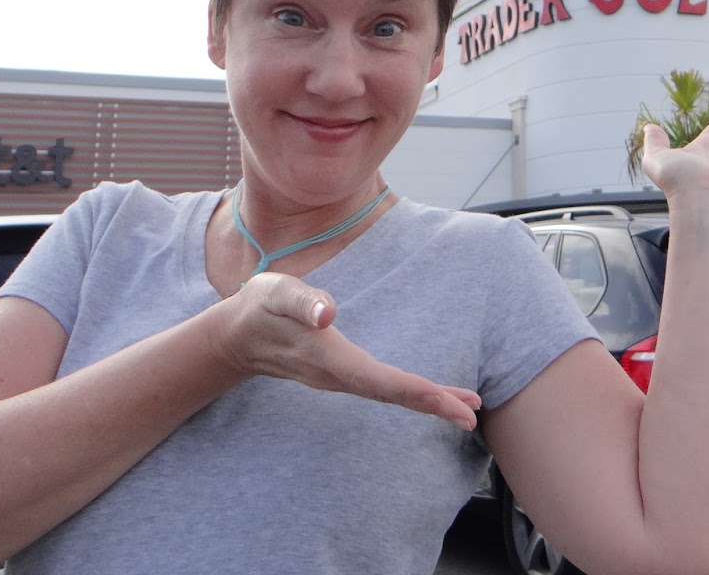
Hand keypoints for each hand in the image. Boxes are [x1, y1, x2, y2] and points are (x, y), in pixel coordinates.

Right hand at [211, 273, 481, 428]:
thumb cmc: (261, 306)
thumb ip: (302, 301)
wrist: (236, 334)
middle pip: (392, 394)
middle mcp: (339, 376)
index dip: (415, 391)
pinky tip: (433, 393)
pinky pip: (384, 388)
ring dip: (429, 401)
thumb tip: (327, 314)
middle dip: (434, 404)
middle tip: (472, 416)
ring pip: (391, 394)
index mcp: (330, 358)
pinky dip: (412, 393)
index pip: (380, 380)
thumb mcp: (277, 292)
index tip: (447, 402)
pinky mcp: (344, 374)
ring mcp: (341, 379)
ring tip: (468, 407)